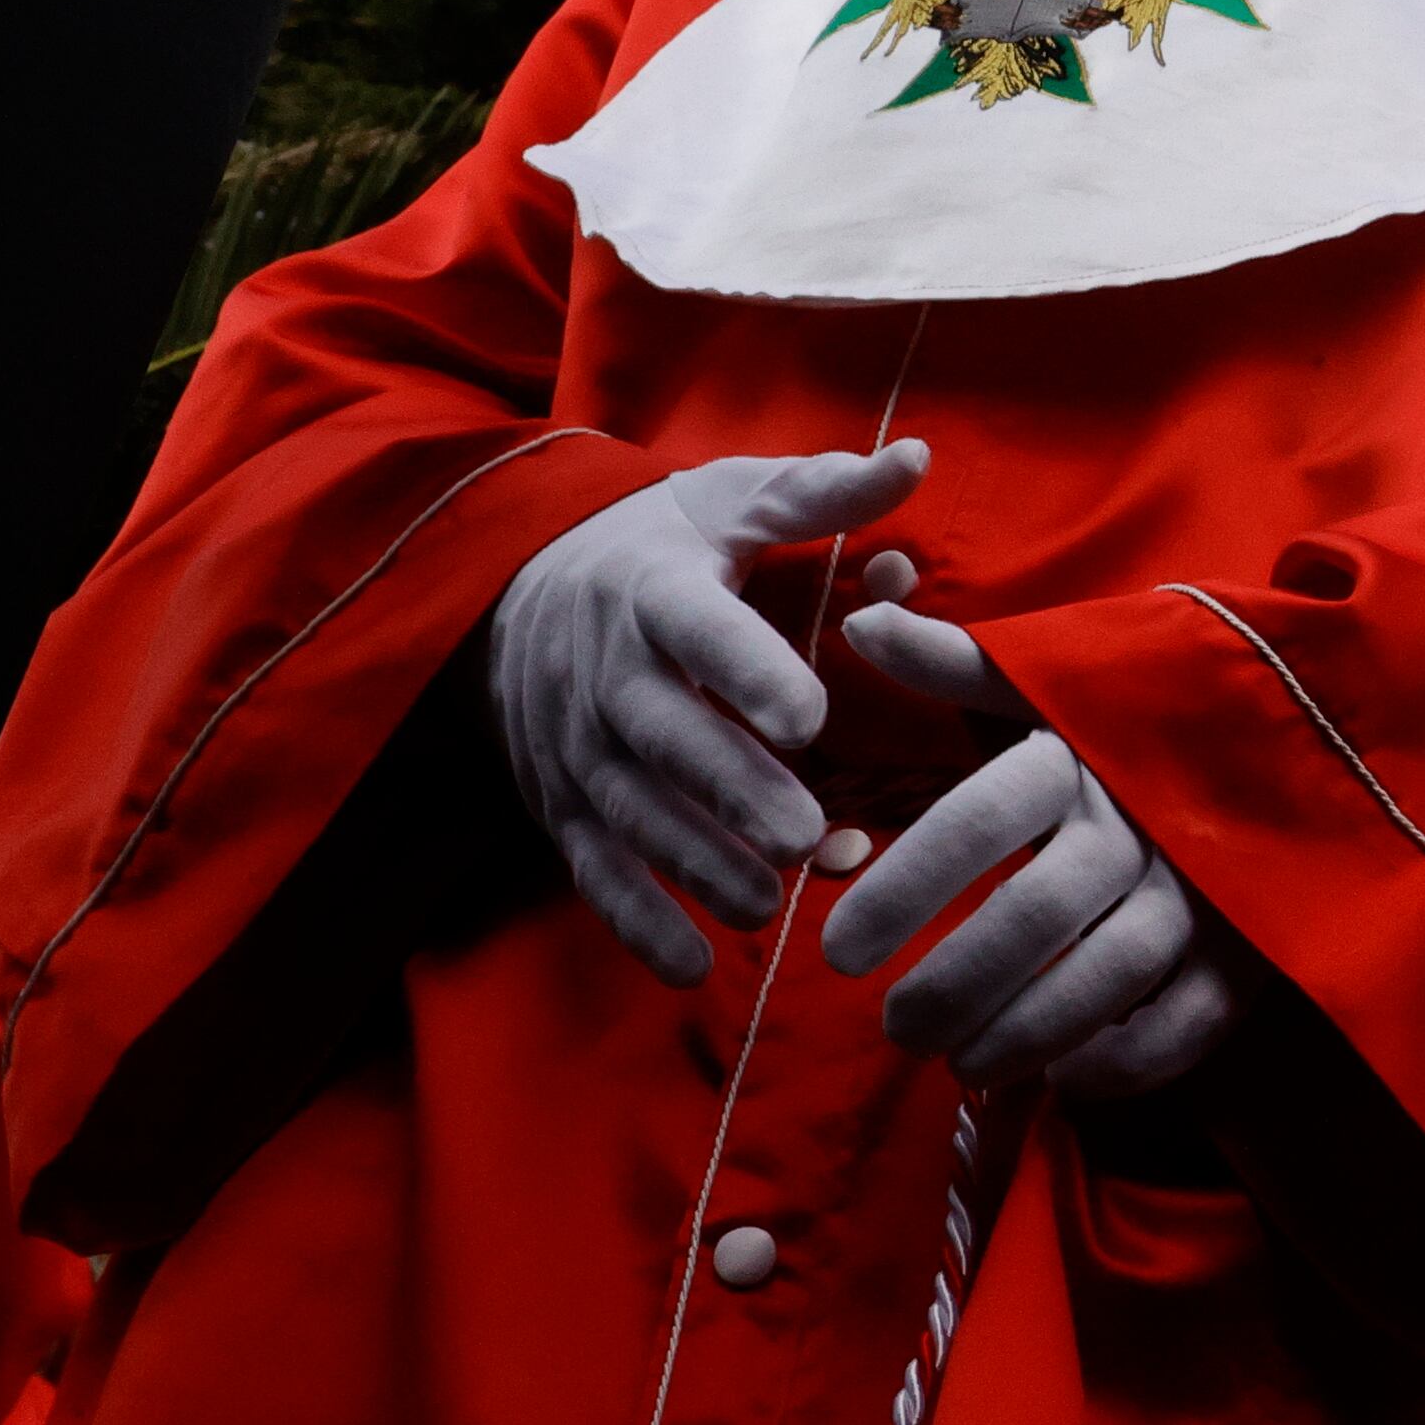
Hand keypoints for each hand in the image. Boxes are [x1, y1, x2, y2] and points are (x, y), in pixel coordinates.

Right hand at [489, 441, 930, 986]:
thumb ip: (821, 494)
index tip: (809, 715)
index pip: (698, 630)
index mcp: (652, 590)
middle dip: (730, 790)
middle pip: (664, 736)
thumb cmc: (656, 542)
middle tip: (803, 834)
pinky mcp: (559, 802)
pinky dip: (635, 920)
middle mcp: (603, 672)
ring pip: (630, 812)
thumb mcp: (729, 498)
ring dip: (694, 863)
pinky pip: (592, 868)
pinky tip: (692, 966)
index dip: (748, 670)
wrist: (510, 583)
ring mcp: (574, 745)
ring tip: (768, 901)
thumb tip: (914, 458)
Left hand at [823, 602, 1248, 1094]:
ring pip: (1113, 971)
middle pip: (1040, 911)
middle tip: (895, 1029)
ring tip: (961, 1062)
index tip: (838, 954)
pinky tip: (1066, 1077)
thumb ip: (957, 662)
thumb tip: (862, 619)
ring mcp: (1208, 881)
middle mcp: (1145, 815)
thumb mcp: (1058, 674)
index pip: (978, 821)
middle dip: (955, 982)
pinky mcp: (1253, 937)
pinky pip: (1194, 1016)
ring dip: (1028, 1031)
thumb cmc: (1146, 709)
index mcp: (1084, 750)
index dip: (905, 889)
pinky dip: (1130, 1059)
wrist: (1307, 717)